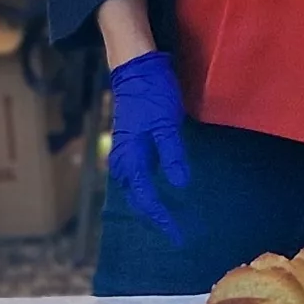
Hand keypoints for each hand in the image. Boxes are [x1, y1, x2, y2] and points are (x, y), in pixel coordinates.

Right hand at [104, 50, 190, 244]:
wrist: (135, 68)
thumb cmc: (153, 94)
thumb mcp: (167, 124)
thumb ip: (172, 155)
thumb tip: (180, 185)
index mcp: (131, 157)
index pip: (146, 198)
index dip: (162, 218)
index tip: (177, 235)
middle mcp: (123, 159)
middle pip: (136, 198)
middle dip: (153, 217)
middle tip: (173, 231)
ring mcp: (123, 151)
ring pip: (132, 188)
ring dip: (147, 204)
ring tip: (164, 216)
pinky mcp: (129, 143)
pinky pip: (134, 175)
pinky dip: (144, 188)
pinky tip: (155, 188)